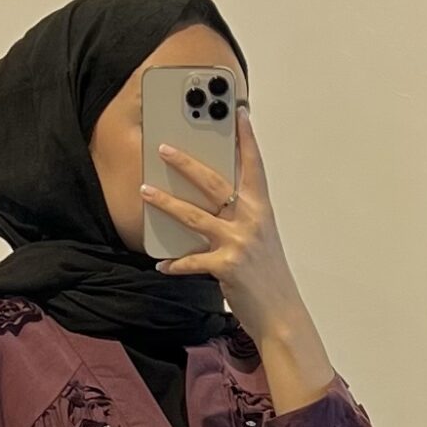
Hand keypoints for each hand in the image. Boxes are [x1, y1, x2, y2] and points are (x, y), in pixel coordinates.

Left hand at [139, 106, 306, 348]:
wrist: (281, 314)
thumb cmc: (268, 276)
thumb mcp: (260, 239)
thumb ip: (240, 218)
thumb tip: (213, 204)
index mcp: (261, 210)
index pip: (254, 166)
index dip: (246, 139)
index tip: (239, 113)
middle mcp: (251, 221)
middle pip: (214, 183)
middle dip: (186, 163)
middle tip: (164, 148)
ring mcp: (239, 243)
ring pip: (194, 216)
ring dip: (166, 203)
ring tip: (145, 191)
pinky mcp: (226, 266)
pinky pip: (192, 260)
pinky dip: (175, 263)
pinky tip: (161, 263)